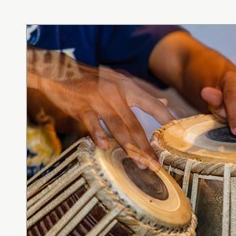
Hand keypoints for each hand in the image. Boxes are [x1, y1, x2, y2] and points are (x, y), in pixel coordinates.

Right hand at [27, 48, 173, 168]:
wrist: (59, 71)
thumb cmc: (92, 80)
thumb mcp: (118, 82)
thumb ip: (141, 95)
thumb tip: (164, 103)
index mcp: (128, 88)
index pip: (152, 105)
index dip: (166, 120)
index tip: (176, 136)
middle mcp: (116, 93)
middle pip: (135, 124)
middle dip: (146, 146)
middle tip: (155, 164)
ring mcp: (99, 100)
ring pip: (118, 126)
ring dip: (129, 147)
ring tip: (139, 164)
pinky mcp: (82, 106)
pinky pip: (92, 122)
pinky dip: (99, 135)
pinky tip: (106, 147)